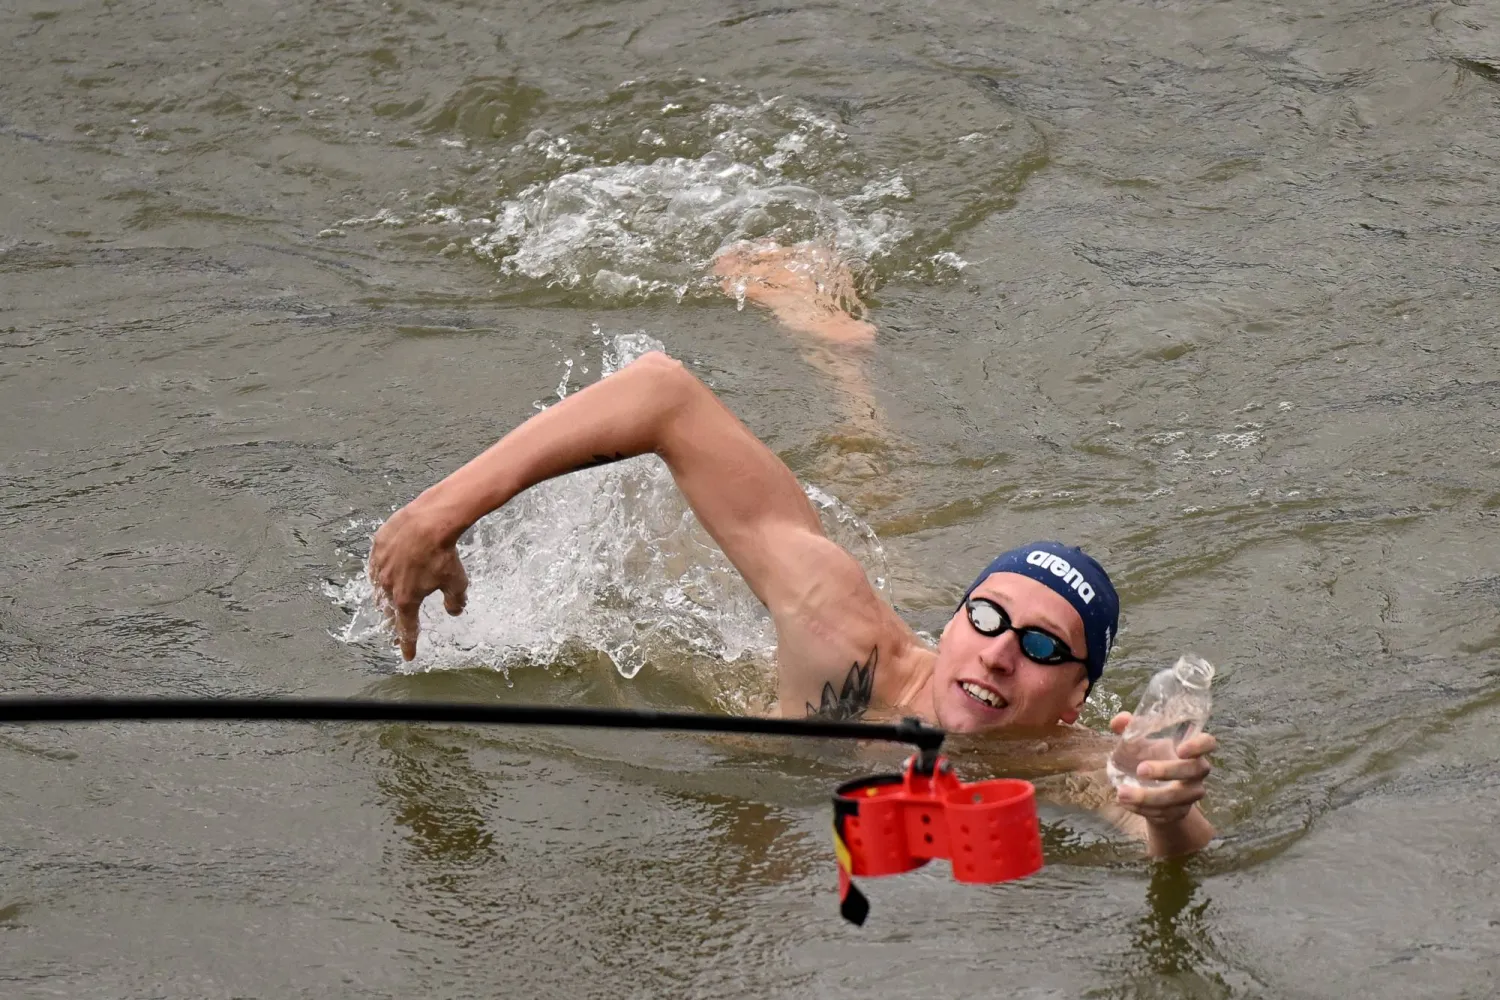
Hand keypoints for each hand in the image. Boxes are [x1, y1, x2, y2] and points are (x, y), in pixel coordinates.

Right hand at [368, 499, 469, 659]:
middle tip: (394, 629)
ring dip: (383, 597)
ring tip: (386, 603)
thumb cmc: (443, 553)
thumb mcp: (457, 582)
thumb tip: (454, 611)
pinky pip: (376, 564)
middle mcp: (388, 586)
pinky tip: (383, 572)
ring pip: (378, 587)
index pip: (406, 628)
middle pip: (387, 609)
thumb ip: (455, 601)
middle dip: (391, 621)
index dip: (408, 644)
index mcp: (406, 599)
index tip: (407, 655)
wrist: (429, 522)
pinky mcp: (377, 547)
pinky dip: (380, 572)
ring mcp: (380, 566)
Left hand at [1109, 712, 1215, 828]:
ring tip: (1121, 793)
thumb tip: (1118, 721)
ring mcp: (1190, 794)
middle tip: (1140, 770)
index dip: (1199, 746)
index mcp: (1191, 749)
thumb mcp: (1141, 742)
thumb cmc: (1152, 759)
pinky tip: (1126, 803)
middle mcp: (1196, 772)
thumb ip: (1130, 728)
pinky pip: (1165, 813)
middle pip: (1193, 771)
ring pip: (1177, 798)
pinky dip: (1143, 809)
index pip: (1208, 743)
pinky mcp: (1179, 812)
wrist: (1155, 792)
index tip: (1180, 749)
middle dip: (1167, 771)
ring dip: (1148, 797)